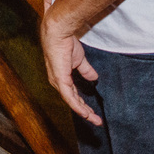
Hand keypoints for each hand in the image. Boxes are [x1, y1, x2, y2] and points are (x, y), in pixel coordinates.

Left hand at [40, 0, 101, 125]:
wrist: (59, 32)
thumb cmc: (66, 43)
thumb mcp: (79, 59)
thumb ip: (85, 70)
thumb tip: (94, 78)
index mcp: (61, 77)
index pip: (72, 94)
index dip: (83, 104)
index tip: (93, 113)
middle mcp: (57, 81)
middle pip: (72, 101)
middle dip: (85, 112)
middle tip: (96, 121)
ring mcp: (57, 81)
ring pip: (71, 102)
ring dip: (84, 112)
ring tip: (95, 120)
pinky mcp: (60, 80)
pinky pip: (69, 97)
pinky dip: (78, 107)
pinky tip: (86, 114)